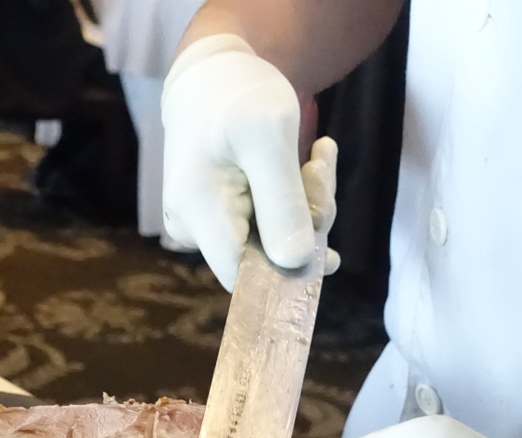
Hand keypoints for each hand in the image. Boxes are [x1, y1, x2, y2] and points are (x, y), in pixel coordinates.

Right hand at [161, 34, 339, 290]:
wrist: (213, 76)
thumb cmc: (238, 95)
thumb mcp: (269, 134)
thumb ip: (282, 202)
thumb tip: (296, 264)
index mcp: (198, 213)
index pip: (242, 277)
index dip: (286, 275)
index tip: (329, 254)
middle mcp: (193, 230)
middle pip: (264, 259)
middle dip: (307, 221)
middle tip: (320, 166)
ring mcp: (205, 227)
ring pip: (272, 242)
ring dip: (308, 205)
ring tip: (316, 157)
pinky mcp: (220, 219)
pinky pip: (268, 227)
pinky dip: (297, 201)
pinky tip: (306, 165)